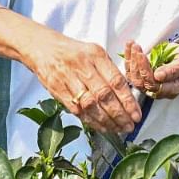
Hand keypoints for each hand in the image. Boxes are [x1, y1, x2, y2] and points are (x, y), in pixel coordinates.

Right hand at [26, 36, 140, 133]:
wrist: (41, 48)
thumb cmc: (72, 52)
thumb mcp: (93, 52)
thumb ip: (108, 71)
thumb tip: (126, 96)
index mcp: (95, 55)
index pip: (116, 81)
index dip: (128, 101)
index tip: (136, 115)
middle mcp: (82, 66)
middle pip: (104, 95)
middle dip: (119, 114)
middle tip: (129, 126)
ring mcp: (67, 78)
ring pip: (90, 104)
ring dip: (106, 120)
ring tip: (118, 129)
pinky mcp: (56, 89)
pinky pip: (76, 109)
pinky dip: (90, 120)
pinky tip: (101, 127)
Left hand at [134, 41, 178, 99]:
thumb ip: (173, 70)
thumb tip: (158, 76)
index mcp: (172, 89)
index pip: (154, 85)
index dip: (145, 71)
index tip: (142, 55)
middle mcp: (159, 91)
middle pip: (141, 82)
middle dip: (136, 64)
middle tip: (136, 48)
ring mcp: (149, 85)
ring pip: (133, 77)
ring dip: (130, 60)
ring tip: (132, 45)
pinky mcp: (142, 78)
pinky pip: (131, 71)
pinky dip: (128, 58)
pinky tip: (129, 46)